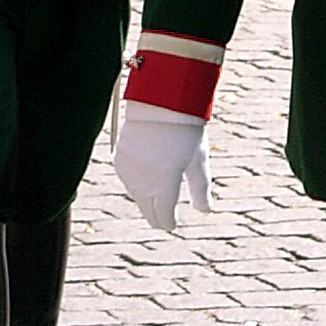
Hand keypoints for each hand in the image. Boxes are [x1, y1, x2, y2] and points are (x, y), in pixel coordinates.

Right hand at [113, 101, 211, 230]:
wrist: (158, 103)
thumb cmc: (184, 132)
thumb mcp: (198, 161)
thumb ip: (200, 189)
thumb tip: (206, 211)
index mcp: (164, 190)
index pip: (163, 219)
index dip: (170, 222)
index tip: (173, 222)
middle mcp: (143, 186)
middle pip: (148, 212)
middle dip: (158, 215)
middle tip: (165, 216)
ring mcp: (129, 174)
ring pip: (137, 197)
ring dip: (146, 198)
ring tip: (156, 192)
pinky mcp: (119, 160)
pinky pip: (127, 180)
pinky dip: (135, 181)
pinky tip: (144, 174)